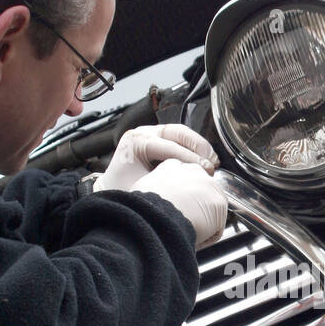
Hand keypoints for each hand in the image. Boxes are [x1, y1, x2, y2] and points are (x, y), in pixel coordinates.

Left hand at [94, 124, 218, 192]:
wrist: (112, 193)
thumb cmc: (123, 192)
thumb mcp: (142, 188)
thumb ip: (164, 183)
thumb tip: (191, 184)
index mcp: (136, 142)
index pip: (170, 146)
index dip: (190, 159)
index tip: (205, 171)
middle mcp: (143, 134)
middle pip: (178, 132)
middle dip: (198, 147)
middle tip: (211, 163)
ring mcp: (151, 134)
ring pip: (181, 133)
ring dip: (199, 146)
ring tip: (212, 161)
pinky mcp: (159, 140)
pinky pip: (180, 139)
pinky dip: (195, 148)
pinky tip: (205, 160)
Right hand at [132, 159, 227, 248]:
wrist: (156, 217)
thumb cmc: (142, 209)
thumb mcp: (141, 191)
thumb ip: (152, 190)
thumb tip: (152, 202)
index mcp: (171, 166)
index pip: (183, 179)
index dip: (180, 198)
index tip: (174, 210)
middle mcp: (192, 170)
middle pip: (200, 191)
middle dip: (194, 208)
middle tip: (182, 223)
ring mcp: (209, 184)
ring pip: (210, 209)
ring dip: (202, 223)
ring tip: (186, 233)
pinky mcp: (219, 202)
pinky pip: (217, 226)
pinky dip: (208, 237)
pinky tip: (194, 238)